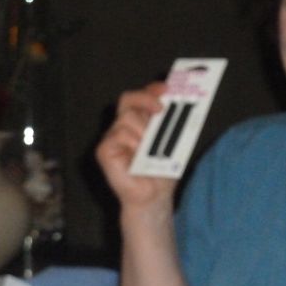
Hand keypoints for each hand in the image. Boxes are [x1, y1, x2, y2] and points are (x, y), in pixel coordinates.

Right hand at [96, 82, 177, 206]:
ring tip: (152, 150)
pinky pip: (118, 135)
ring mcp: (112, 138)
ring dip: (144, 132)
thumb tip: (181, 104)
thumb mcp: (172, 143)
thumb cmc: (162, 171)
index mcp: (139, 122)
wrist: (154, 196)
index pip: (140, 97)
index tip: (167, 88)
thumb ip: (172, 124)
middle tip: (162, 109)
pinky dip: (132, 144)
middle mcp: (123, 126)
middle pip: (129, 100)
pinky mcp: (104, 150)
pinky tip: (139, 157)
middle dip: (146, 99)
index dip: (151, 90)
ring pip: (127, 118)